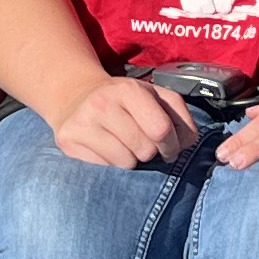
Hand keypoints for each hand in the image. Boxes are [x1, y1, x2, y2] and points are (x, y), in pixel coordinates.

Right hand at [49, 73, 195, 169]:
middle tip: (144, 145)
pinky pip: (104, 168)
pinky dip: (111, 164)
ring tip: (124, 146)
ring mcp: (83, 123)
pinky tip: (106, 149)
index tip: (169, 148)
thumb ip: (178, 115)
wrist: (74, 95)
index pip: (161, 129)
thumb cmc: (123, 100)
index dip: (172, 145)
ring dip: (131, 160)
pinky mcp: (68, 140)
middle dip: (151, 153)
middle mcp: (103, 103)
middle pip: (145, 149)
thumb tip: (189, 142)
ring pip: (125, 162)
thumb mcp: (153, 95)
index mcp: (129, 90)